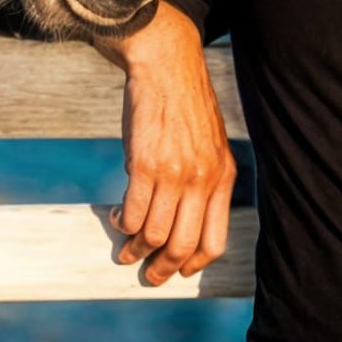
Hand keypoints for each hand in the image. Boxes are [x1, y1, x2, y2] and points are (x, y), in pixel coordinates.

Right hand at [103, 2, 236, 285]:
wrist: (167, 66)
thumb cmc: (184, 105)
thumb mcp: (210, 144)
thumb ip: (203, 179)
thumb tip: (180, 215)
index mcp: (223, 176)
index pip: (215, 239)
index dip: (196, 263)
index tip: (181, 271)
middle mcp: (202, 180)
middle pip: (184, 245)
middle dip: (163, 268)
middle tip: (148, 275)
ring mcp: (174, 174)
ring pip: (154, 234)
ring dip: (135, 249)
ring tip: (126, 249)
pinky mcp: (145, 165)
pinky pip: (133, 212)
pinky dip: (123, 224)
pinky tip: (118, 218)